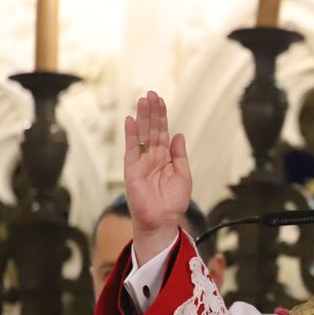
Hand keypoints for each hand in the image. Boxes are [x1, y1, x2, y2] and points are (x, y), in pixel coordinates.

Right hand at [125, 91, 191, 264]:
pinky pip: (130, 149)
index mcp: (165, 158)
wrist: (163, 221)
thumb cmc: (173, 202)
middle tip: (151, 93)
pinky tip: (130, 120)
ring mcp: (141, 162)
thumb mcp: (183, 175)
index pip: (162, 132)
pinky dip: (130, 135)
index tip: (160, 100)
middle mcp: (152, 157)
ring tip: (142, 100)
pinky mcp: (132, 170)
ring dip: (141, 118)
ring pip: (141, 135)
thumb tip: (178, 134)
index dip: (161, 116)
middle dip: (151, 112)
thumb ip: (179, 154)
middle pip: (151, 129)